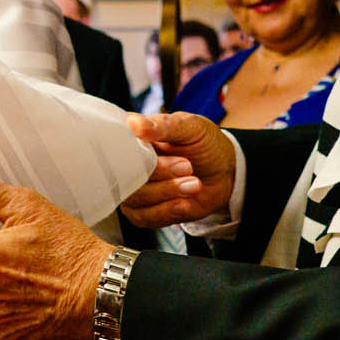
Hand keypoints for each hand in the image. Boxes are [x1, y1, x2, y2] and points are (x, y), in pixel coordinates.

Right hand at [119, 111, 237, 226]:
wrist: (225, 172)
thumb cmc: (204, 144)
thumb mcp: (190, 127)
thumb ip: (163, 125)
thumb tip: (133, 122)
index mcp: (132, 139)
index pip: (114, 147)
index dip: (130, 153)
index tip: (156, 153)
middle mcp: (128, 166)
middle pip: (125, 176)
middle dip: (160, 174)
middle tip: (187, 165)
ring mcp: (134, 190)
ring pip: (136, 199)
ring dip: (168, 193)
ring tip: (194, 184)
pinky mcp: (144, 212)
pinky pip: (145, 218)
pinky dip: (168, 211)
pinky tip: (186, 203)